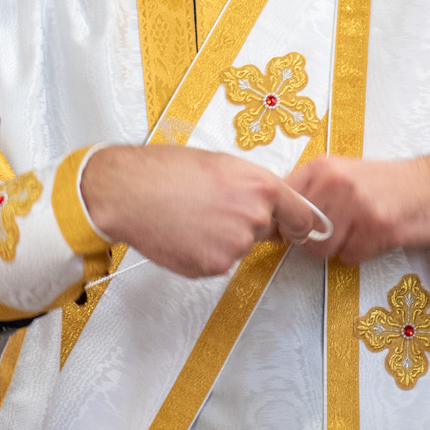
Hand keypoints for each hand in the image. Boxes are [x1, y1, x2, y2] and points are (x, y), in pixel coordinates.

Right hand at [79, 145, 319, 277]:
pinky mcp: (214, 266)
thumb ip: (252, 185)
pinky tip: (183, 232)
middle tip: (211, 208)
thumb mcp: (220, 163)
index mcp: (261, 186)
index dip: (298, 224)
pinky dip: (202, 252)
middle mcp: (254, 217)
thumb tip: (269, 202)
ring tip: (190, 217)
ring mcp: (235, 245)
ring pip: (238, 247)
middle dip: (244, 223)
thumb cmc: (165, 170)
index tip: (298, 230)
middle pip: (264, 230)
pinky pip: (217, 262)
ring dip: (221, 238)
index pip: (302, 217)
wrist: (128, 191)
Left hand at [283, 152, 429, 265]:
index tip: (295, 230)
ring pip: (322, 249)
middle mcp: (335, 182)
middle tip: (339, 233)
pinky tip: (377, 236)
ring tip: (360, 233)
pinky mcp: (377, 226)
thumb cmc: (389, 184)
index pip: (282, 203)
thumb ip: (313, 193)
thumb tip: (279, 219)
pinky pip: (350, 257)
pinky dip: (362, 254)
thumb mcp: (344, 175)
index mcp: (322, 168)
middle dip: (315, 241)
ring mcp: (356, 204)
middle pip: (300, 233)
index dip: (285, 223)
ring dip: (339, 249)